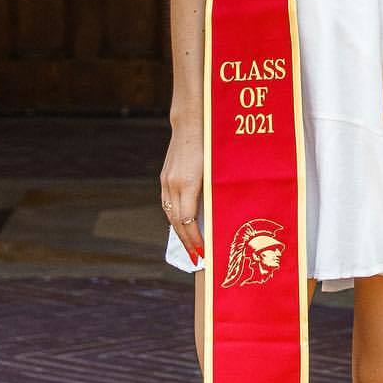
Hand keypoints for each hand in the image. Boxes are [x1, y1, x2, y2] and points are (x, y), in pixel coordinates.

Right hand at [160, 123, 205, 263]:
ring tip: (189, 247)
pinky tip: (182, 225)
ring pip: (170, 214)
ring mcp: (167, 180)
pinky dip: (175, 218)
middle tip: (196, 259)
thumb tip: (217, 217)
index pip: (188, 221)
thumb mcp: (217, 170)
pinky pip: (168, 203)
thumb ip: (214, 192)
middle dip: (187, 242)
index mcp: (188, 183)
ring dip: (179, 232)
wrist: (190, 123)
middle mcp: (173, 184)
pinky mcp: (165, 176)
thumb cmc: (210, 145)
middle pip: (177, 222)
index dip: (195, 239)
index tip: (203, 253)